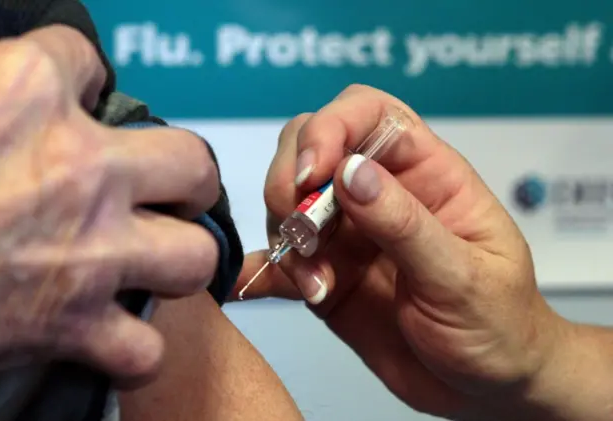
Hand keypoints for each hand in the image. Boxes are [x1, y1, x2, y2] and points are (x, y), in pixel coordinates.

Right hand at [0, 26, 218, 384]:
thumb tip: (11, 68)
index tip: (76, 100)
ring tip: (153, 258)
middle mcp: (78, 169)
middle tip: (163, 189)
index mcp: (24, 93)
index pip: (83, 62)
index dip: (81, 81)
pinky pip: (143, 350)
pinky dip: (134, 349)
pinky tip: (114, 336)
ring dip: (178, 259)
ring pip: (194, 255)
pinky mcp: (69, 327)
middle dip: (184, 178)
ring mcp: (87, 253)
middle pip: (190, 161)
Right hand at [233, 85, 567, 418]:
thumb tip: (349, 172)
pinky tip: (252, 288)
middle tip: (302, 234)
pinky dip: (261, 271)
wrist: (487, 388)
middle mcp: (380, 195)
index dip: (331, 126)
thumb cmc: (500, 324)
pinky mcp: (326, 275)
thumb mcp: (463, 276)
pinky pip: (280, 262)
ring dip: (286, 239)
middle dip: (290, 182)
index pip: (368, 113)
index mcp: (427, 175)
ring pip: (288, 203)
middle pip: (310, 147)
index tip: (313, 173)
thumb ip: (405, 224)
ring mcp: (348, 235)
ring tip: (315, 286)